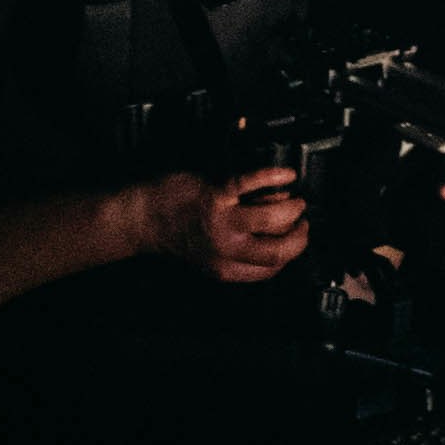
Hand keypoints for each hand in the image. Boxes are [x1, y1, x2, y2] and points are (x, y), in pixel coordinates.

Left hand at [126, 159, 312, 288]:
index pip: (271, 269)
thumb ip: (235, 256)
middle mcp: (227, 249)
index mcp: (225, 269)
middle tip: (303, 222)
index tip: (296, 242)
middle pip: (279, 249)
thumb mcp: (206, 258)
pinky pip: (254, 183)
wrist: (141, 217)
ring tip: (294, 199)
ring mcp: (223, 222)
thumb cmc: (173, 232)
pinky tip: (285, 175)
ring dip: (292, 206)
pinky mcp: (216, 194)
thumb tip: (268, 243)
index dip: (291, 255)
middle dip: (299, 235)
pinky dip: (275, 177)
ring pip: (273, 217)